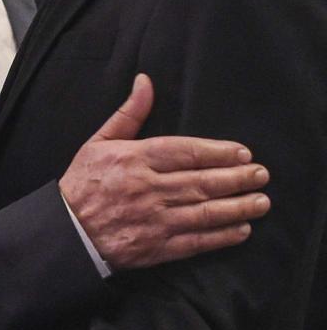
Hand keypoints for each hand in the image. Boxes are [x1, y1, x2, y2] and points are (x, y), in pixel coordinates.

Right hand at [59, 73, 269, 269]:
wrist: (66, 232)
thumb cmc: (83, 182)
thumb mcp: (99, 141)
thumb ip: (129, 113)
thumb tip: (145, 81)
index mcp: (134, 158)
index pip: (185, 152)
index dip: (217, 151)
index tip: (242, 152)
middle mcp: (147, 188)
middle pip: (201, 182)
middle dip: (236, 178)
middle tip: (262, 174)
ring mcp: (153, 220)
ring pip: (204, 212)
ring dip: (237, 207)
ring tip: (261, 201)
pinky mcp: (155, 248)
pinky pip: (195, 241)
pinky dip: (220, 236)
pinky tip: (241, 229)